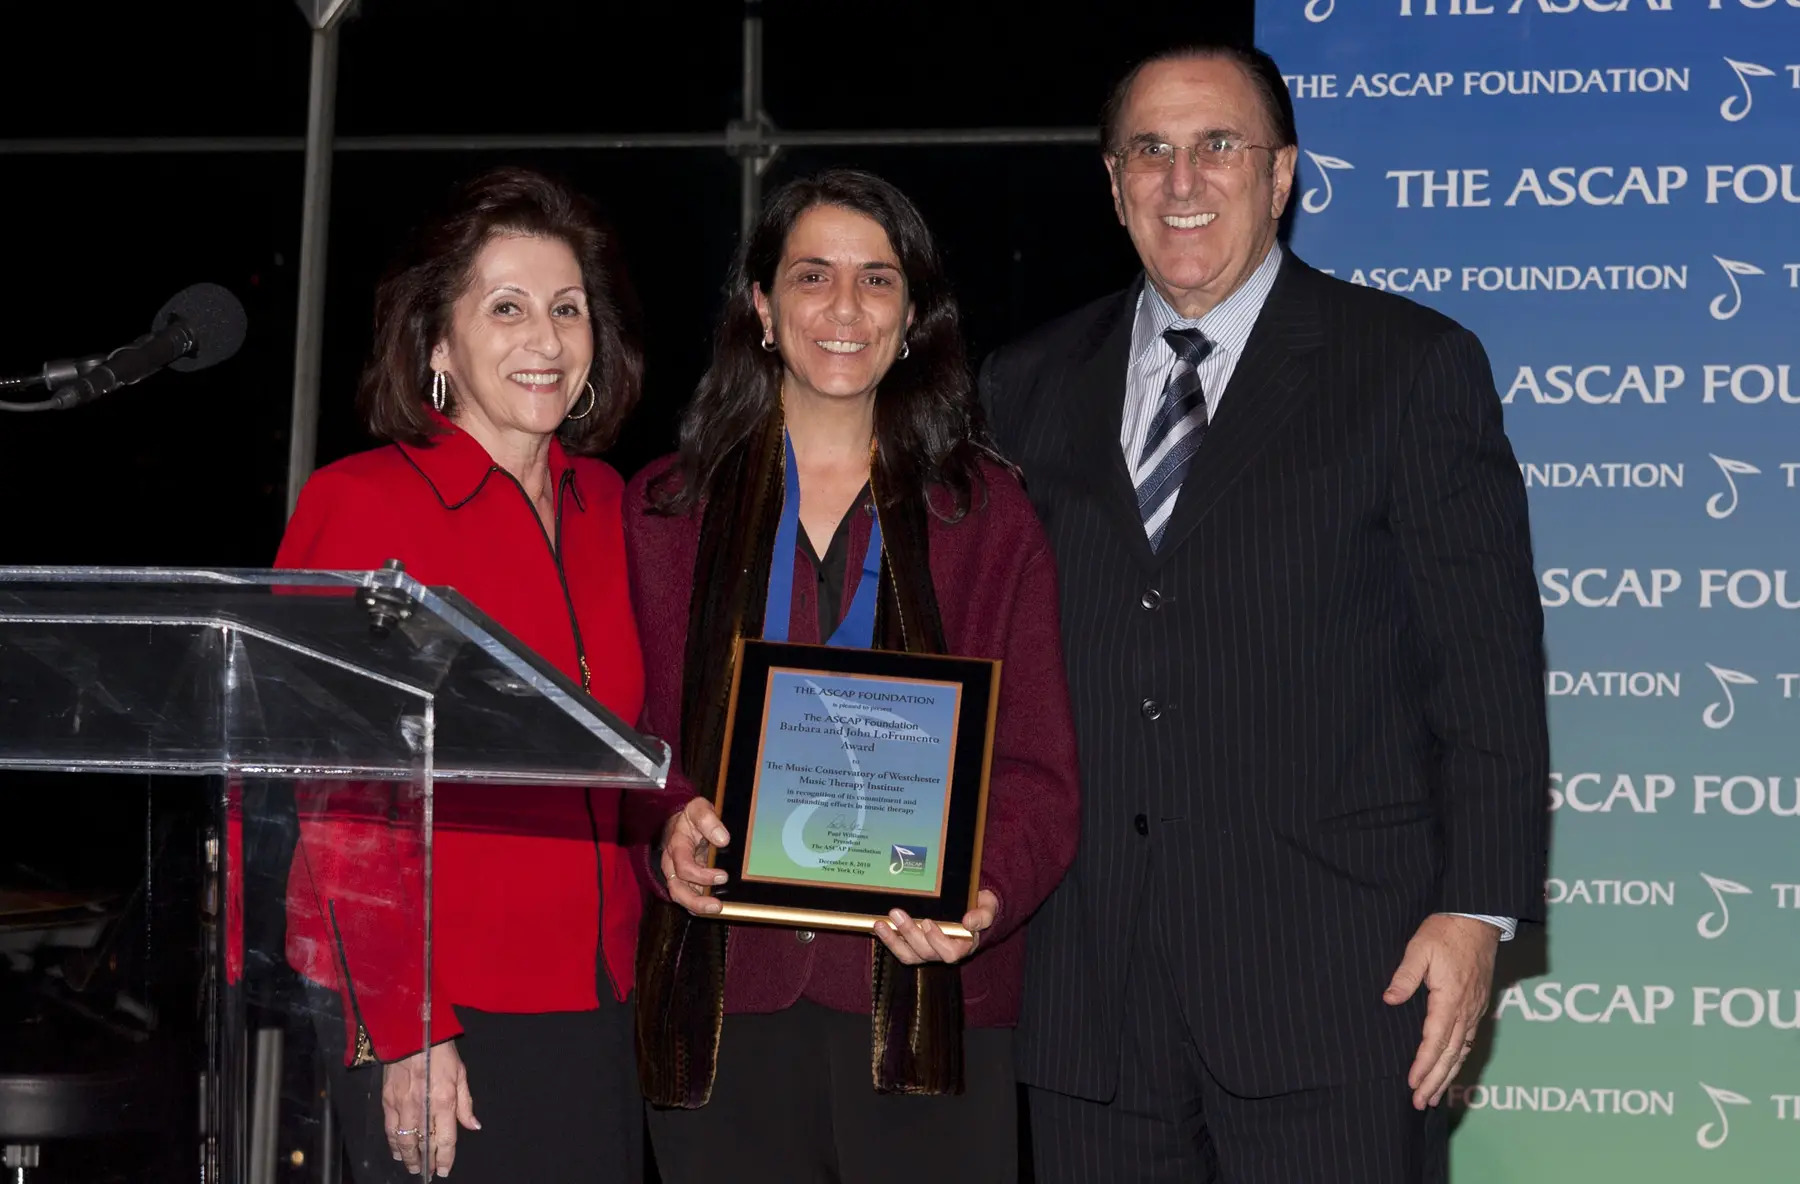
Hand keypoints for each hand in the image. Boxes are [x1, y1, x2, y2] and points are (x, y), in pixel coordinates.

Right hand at [381, 1040, 478, 1176]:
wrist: (412, 1034)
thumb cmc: (441, 1052)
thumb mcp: (461, 1074)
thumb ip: (466, 1104)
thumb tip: (473, 1126)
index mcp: (444, 1100)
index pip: (445, 1139)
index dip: (445, 1158)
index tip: (444, 1170)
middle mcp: (423, 1107)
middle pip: (424, 1144)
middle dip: (426, 1161)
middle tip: (428, 1172)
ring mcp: (403, 1105)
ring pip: (404, 1141)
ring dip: (409, 1157)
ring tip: (413, 1166)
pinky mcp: (388, 1101)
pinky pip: (390, 1129)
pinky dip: (393, 1144)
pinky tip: (398, 1151)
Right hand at [661, 797, 729, 916]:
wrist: (682, 822)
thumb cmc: (691, 817)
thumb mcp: (699, 809)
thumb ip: (709, 820)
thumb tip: (723, 839)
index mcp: (676, 846)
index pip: (683, 866)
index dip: (702, 874)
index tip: (723, 875)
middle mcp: (673, 864)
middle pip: (677, 889)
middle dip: (696, 900)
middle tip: (716, 905)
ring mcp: (678, 875)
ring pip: (681, 897)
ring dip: (697, 906)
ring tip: (717, 910)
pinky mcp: (686, 881)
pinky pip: (688, 898)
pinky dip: (698, 906)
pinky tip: (713, 910)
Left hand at [873, 889, 997, 964]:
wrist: (973, 908)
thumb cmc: (981, 908)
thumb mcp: (988, 908)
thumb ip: (982, 915)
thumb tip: (969, 921)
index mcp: (963, 947)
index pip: (949, 953)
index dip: (937, 940)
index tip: (928, 922)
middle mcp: (943, 953)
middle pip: (925, 952)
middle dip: (909, 933)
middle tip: (896, 912)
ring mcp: (928, 951)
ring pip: (909, 955)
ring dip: (892, 940)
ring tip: (880, 923)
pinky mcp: (915, 947)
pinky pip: (900, 949)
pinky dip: (888, 939)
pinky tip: (877, 927)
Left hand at [1384, 913, 1500, 1109]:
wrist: (1478, 918)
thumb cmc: (1445, 931)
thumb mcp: (1418, 948)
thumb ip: (1404, 976)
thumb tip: (1389, 999)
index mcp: (1450, 999)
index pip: (1435, 1041)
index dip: (1424, 1065)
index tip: (1412, 1083)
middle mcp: (1466, 1010)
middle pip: (1450, 1054)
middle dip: (1435, 1080)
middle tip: (1420, 1102)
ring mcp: (1475, 1009)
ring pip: (1462, 1051)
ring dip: (1447, 1075)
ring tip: (1434, 1096)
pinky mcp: (1478, 1005)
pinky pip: (1469, 1040)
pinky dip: (1459, 1059)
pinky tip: (1451, 1068)